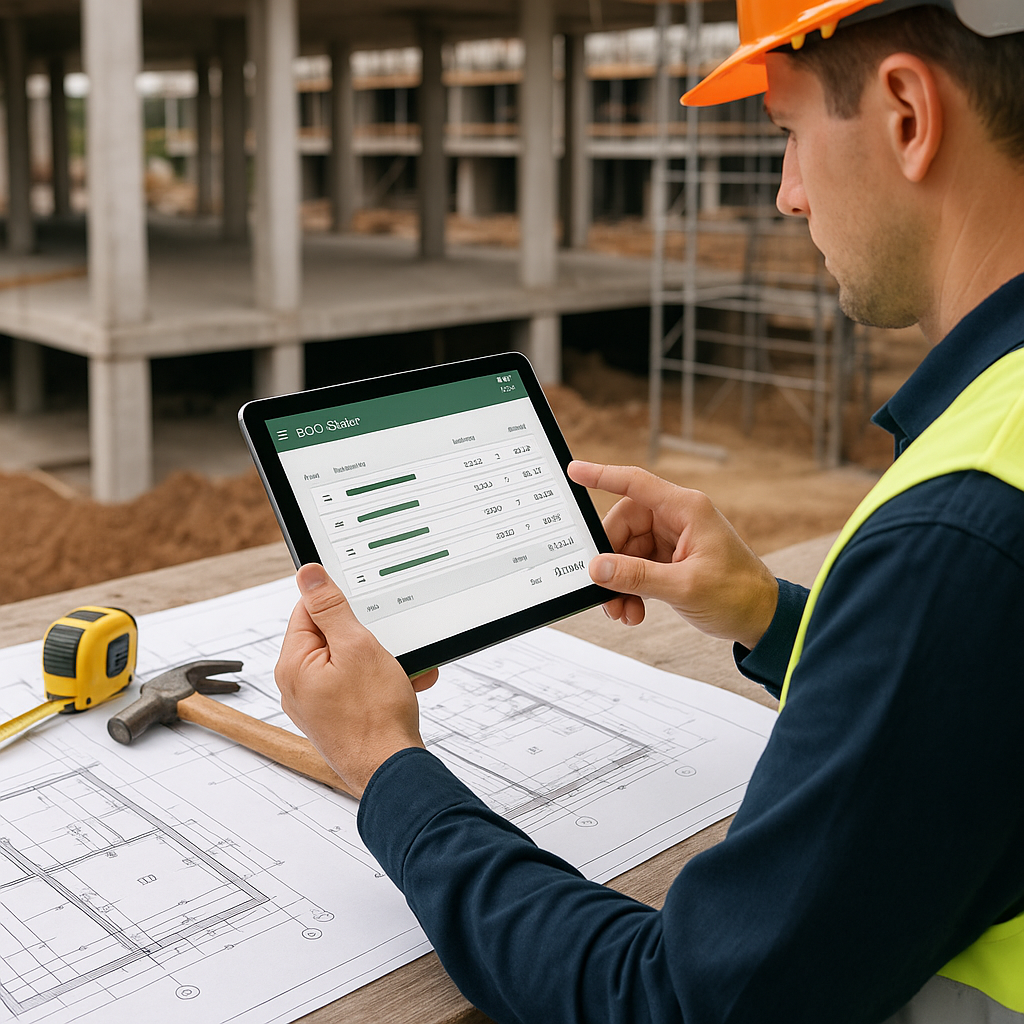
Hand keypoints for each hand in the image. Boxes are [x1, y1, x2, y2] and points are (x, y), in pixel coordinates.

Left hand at [275, 563, 437, 797]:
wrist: (391, 771)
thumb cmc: (374, 715)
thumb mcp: (357, 646)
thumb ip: (331, 607)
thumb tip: (307, 574)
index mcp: (293, 664)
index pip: (308, 611)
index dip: (341, 605)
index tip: (367, 608)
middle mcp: (298, 685)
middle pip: (332, 636)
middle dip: (369, 636)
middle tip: (391, 643)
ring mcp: (318, 704)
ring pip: (351, 662)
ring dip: (382, 659)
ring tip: (405, 669)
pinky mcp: (337, 717)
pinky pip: (359, 685)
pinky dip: (383, 681)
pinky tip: (405, 685)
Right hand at [568, 461, 777, 649]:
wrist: (762, 619)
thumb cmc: (738, 595)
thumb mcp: (684, 587)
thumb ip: (637, 576)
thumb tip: (598, 568)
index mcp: (686, 510)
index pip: (636, 484)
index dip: (602, 475)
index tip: (574, 471)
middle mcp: (677, 519)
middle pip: (623, 526)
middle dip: (610, 560)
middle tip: (604, 589)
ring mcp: (673, 539)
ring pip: (626, 551)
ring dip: (619, 582)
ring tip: (623, 610)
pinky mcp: (670, 560)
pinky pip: (636, 567)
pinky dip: (629, 588)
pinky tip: (633, 610)